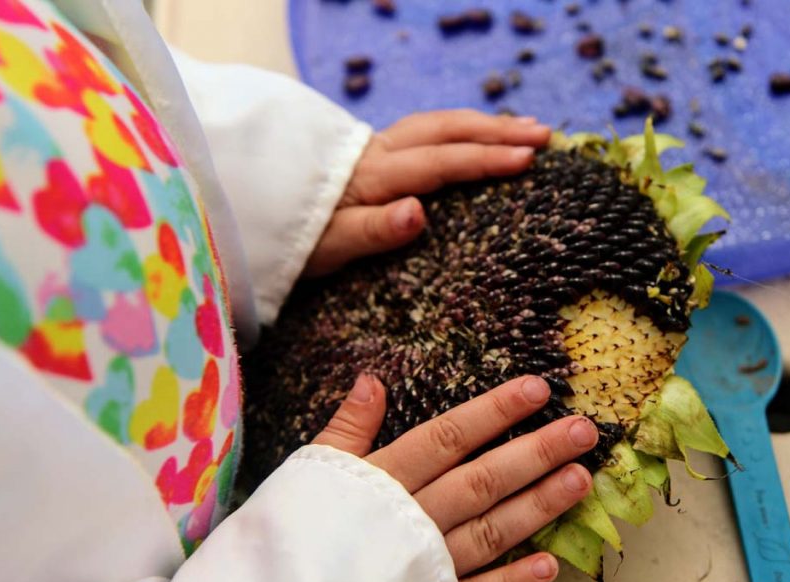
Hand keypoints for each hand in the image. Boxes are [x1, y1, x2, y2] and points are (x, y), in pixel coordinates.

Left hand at [305, 110, 551, 275]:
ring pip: (436, 125)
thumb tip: (419, 211)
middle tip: (544, 136)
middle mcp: (376, 154)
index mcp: (372, 178)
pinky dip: (459, 130)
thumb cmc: (289, 241)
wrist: (245, 212)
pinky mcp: (369, 155)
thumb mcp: (327, 248)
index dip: (485, 159)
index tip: (529, 159)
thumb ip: (372, 231)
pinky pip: (424, 132)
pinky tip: (475, 137)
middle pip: (445, 130)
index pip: (439, 162)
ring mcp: (373, 150)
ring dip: (482, 125)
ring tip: (524, 129)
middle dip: (497, 131)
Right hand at [312, 374, 595, 581]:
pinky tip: (551, 566)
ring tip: (581, 480)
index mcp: (382, 481)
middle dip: (536, 452)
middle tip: (584, 431)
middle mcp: (412, 520)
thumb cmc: (286, 534)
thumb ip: (347, 427)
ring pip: (491, 531)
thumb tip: (373, 379)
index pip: (449, 437)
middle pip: (483, 479)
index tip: (538, 389)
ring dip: (539, 506)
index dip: (495, 411)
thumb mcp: (310, 471)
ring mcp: (424, 567)